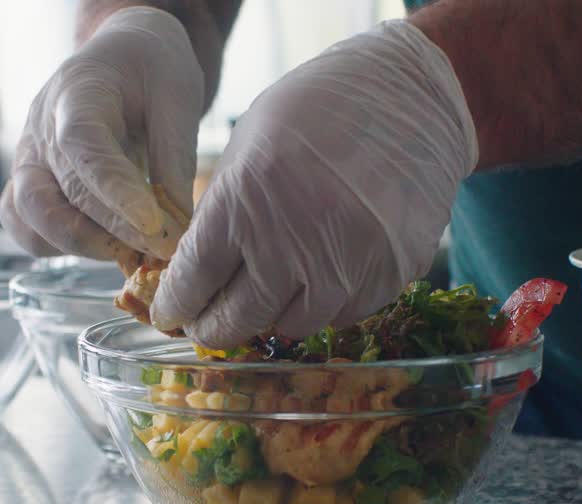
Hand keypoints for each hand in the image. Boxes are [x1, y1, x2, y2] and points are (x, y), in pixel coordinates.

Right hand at [0, 7, 202, 260]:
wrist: (124, 56)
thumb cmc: (152, 69)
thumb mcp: (178, 96)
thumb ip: (176, 158)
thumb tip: (177, 226)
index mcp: (76, 93)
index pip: (81, 147)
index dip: (115, 192)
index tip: (154, 226)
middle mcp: (39, 130)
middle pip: (51, 195)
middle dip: (108, 233)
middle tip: (161, 249)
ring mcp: (29, 161)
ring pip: (28, 220)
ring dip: (81, 246)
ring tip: (136, 252)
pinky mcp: (31, 185)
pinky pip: (28, 229)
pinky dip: (64, 248)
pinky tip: (112, 247)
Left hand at [150, 21, 477, 348]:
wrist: (412, 98)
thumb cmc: (320, 109)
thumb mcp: (249, 144)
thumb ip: (221, 209)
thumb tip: (194, 269)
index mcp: (245, 202)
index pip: (193, 280)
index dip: (175, 304)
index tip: (170, 312)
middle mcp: (292, 244)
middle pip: (236, 319)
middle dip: (213, 328)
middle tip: (206, 325)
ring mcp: (344, 268)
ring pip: (290, 326)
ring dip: (272, 315)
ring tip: (267, 293)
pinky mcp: (386, 279)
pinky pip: (340, 315)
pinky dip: (322, 303)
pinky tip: (318, 276)